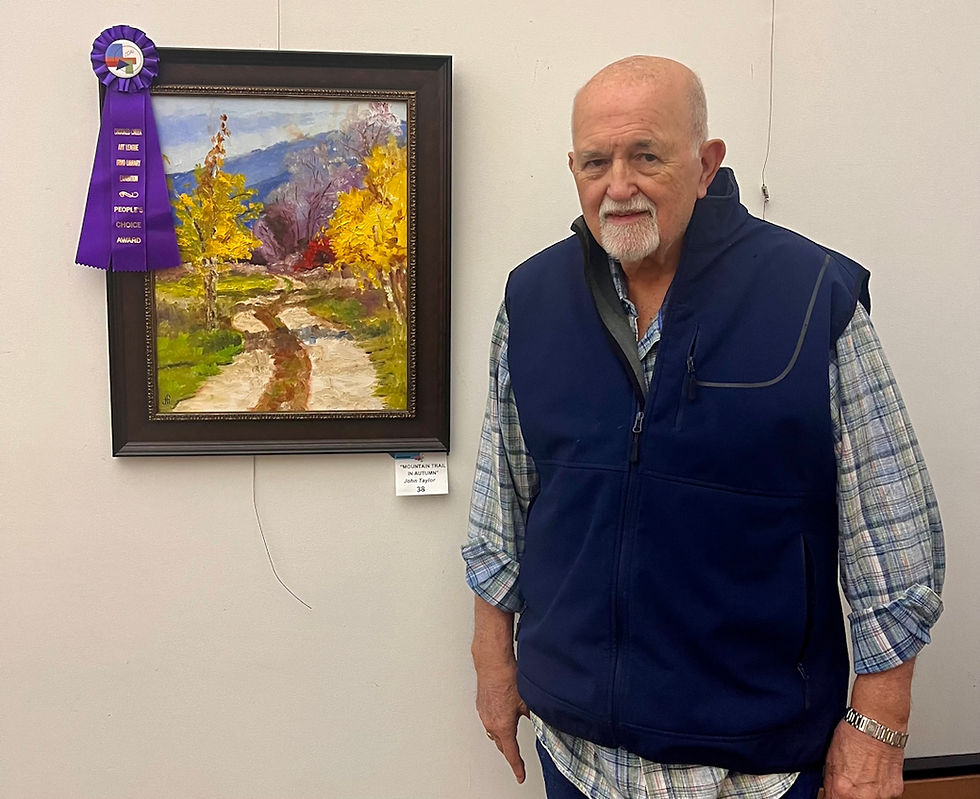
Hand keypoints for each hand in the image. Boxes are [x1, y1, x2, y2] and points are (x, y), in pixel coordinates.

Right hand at [476, 659, 530, 782]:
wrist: (493, 663)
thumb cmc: (507, 678)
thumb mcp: (527, 701)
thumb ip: (533, 715)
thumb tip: (540, 720)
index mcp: (503, 726)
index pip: (511, 754)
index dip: (517, 767)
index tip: (520, 776)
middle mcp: (491, 723)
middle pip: (501, 745)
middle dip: (510, 752)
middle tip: (518, 759)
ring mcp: (484, 715)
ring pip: (494, 734)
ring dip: (502, 738)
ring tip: (511, 737)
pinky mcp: (481, 706)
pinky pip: (489, 722)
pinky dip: (496, 725)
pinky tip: (503, 716)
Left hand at [823, 719, 904, 798]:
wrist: (877, 726)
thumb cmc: (853, 736)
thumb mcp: (830, 759)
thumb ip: (831, 782)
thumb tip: (831, 791)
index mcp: (842, 791)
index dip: (834, 795)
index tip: (835, 791)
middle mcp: (863, 797)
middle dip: (850, 794)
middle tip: (851, 779)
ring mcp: (881, 796)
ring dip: (866, 792)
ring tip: (865, 773)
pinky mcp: (895, 792)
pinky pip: (885, 794)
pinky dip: (880, 786)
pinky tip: (876, 772)